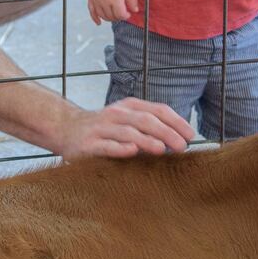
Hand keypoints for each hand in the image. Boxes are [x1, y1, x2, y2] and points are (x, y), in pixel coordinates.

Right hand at [56, 100, 196, 160]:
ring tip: (162, 149)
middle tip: (182, 146)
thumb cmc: (105, 129)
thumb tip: (181, 138)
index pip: (158, 110)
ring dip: (146, 140)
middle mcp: (116, 114)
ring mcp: (101, 128)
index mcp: (130, 107)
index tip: (191, 135)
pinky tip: (132, 151)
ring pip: (127, 132)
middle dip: (166, 132)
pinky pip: (106, 145)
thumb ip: (149, 126)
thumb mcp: (127, 120)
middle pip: (146, 120)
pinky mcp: (88, 144)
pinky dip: (120, 147)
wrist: (66, 129)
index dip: (176, 121)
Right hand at [87, 0, 140, 24]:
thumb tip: (135, 11)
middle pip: (112, 17)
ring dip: (110, 18)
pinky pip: (92, 12)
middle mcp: (105, 2)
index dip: (126, 16)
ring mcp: (96, 1)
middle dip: (119, 16)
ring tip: (114, 13)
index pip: (121, 15)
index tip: (128, 13)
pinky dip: (95, 19)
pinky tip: (99, 23)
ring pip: (103, 16)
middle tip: (122, 12)